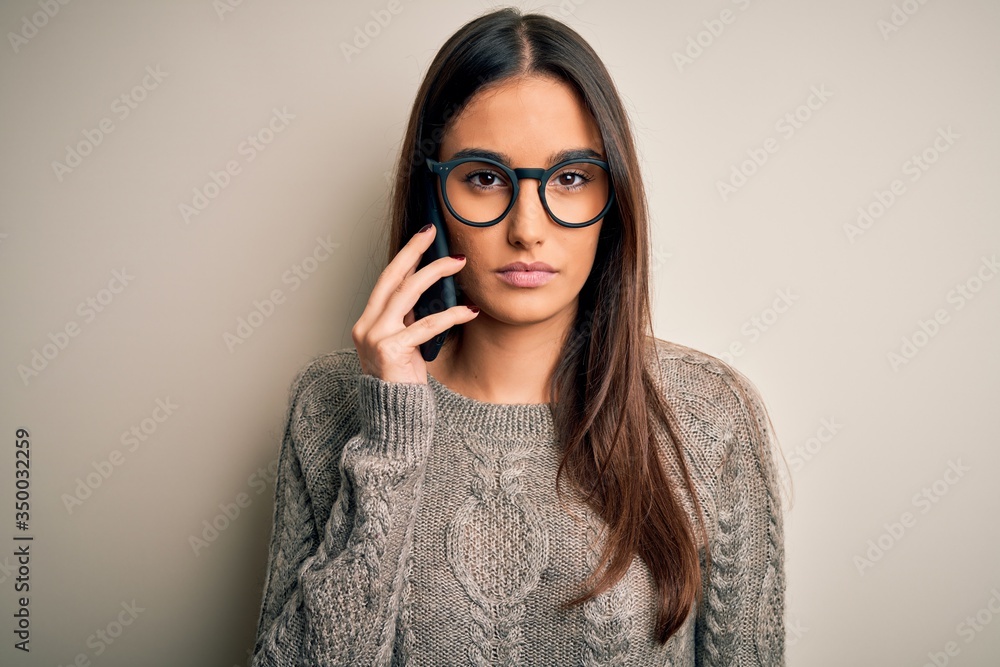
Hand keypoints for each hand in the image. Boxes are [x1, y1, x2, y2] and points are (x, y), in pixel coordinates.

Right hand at [351, 224, 478, 383]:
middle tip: (433, 233)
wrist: (395, 420)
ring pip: (406, 292)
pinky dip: (451, 314)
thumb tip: (424, 295)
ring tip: (458, 263)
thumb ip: (406, 321)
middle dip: (413, 251)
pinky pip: (426, 325)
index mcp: (367, 323)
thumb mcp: (403, 346)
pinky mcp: (391, 350)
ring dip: (434, 273)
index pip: (386, 282)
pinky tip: (470, 310)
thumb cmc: (402, 385)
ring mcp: (375, 337)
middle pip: (391, 278)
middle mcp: (366, 326)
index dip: (405, 257)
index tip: (423, 238)